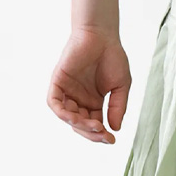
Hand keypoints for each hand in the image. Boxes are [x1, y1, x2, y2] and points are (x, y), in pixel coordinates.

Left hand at [47, 27, 131, 143]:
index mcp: (94, 102)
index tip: (111, 139)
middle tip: (102, 134)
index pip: (94, 125)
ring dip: (78, 125)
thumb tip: (114, 129)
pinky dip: (62, 113)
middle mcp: (79, 99)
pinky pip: (54, 102)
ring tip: (93, 126)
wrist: (102, 35)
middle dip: (90, 133)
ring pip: (67, 117)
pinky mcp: (58, 81)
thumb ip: (118, 107)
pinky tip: (73, 118)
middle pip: (80, 124)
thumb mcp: (121, 86)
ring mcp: (68, 91)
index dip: (101, 135)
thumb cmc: (113, 57)